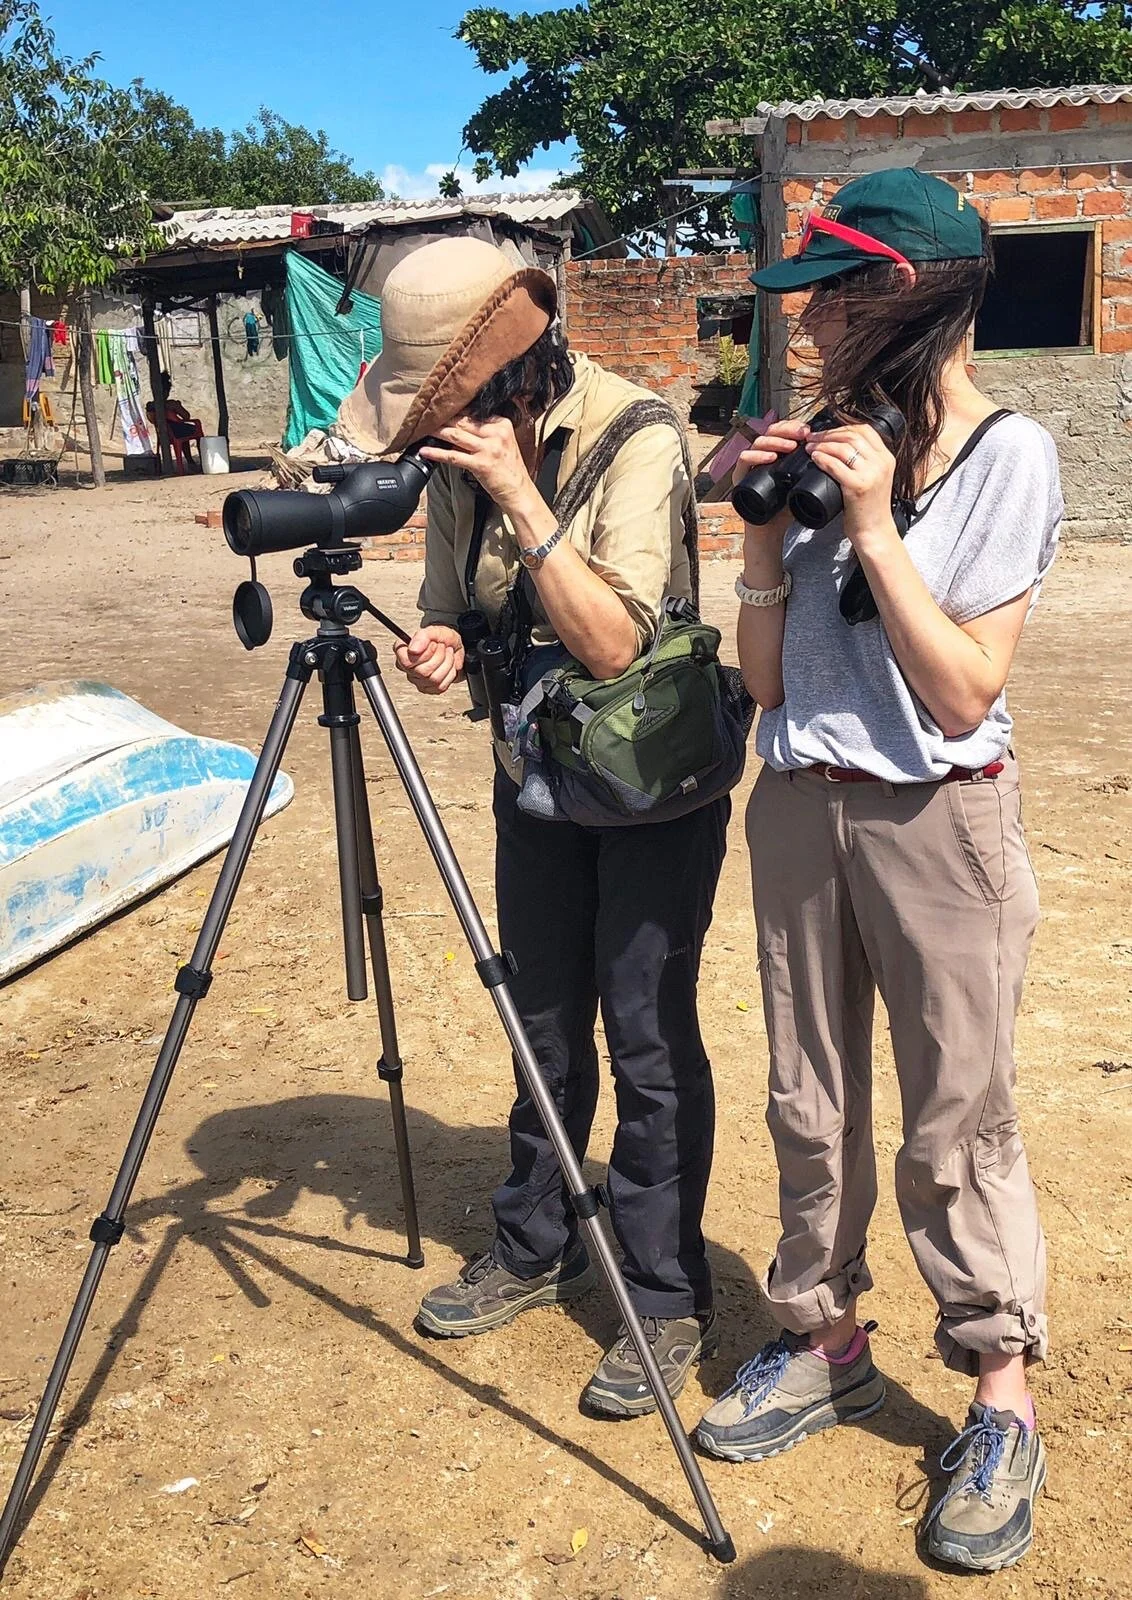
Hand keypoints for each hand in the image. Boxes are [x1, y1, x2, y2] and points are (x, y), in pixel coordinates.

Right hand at [393, 625, 463, 694]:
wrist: (455, 647)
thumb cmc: (442, 638)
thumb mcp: (435, 631)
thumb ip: (422, 637)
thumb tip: (413, 650)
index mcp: (403, 652)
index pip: (406, 661)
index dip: (423, 653)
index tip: (433, 644)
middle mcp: (408, 668)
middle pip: (422, 671)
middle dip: (439, 656)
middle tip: (442, 647)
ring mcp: (418, 680)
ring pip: (433, 679)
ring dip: (447, 663)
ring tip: (448, 654)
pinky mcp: (430, 688)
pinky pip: (441, 686)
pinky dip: (450, 673)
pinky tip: (448, 664)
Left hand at [420, 416, 533, 513]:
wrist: (519, 492)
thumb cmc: (510, 471)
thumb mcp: (503, 444)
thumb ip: (485, 434)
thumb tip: (459, 428)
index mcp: (502, 425)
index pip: (474, 413)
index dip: (455, 411)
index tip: (441, 410)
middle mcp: (496, 434)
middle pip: (463, 422)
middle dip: (442, 420)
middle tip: (426, 418)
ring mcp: (488, 449)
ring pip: (456, 435)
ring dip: (437, 432)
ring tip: (422, 430)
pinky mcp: (480, 464)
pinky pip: (453, 456)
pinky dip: (437, 453)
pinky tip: (425, 452)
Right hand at [733, 415, 806, 535]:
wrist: (770, 531)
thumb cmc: (786, 509)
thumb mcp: (803, 486)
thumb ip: (814, 472)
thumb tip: (834, 456)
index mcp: (776, 455)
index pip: (782, 431)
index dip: (794, 427)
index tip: (809, 431)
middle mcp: (761, 456)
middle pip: (770, 432)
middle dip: (787, 430)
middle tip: (802, 434)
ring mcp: (750, 466)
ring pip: (758, 442)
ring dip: (775, 441)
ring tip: (791, 446)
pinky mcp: (740, 478)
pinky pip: (744, 460)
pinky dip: (756, 456)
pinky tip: (771, 458)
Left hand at [806, 423, 897, 545]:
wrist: (874, 531)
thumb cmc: (869, 508)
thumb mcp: (874, 479)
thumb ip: (866, 463)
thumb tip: (840, 447)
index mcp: (887, 458)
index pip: (865, 430)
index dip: (842, 427)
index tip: (826, 432)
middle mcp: (881, 463)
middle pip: (852, 435)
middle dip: (828, 434)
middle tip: (812, 438)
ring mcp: (871, 474)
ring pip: (843, 447)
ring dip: (822, 444)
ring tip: (809, 447)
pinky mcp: (858, 486)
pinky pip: (835, 465)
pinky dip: (822, 459)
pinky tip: (814, 458)